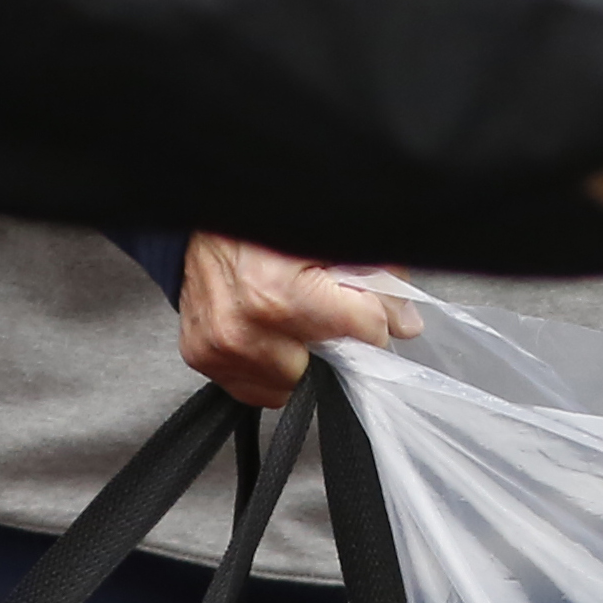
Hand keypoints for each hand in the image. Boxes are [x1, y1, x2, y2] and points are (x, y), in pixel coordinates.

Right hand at [176, 235, 414, 407]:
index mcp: (282, 295)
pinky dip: (267, 366)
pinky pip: (256, 389)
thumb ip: (378, 276)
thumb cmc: (263, 221)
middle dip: (331, 338)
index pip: (365, 330)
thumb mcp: (330, 232)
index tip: (360, 301)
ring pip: (291, 383)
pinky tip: (263, 330)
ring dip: (297, 356)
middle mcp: (246, 327)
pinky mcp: (202, 356)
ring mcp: (221, 347)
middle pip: (329, 364)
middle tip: (315, 303)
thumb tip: (406, 324)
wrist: (196, 213)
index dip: (372, 313)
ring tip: (284, 314)